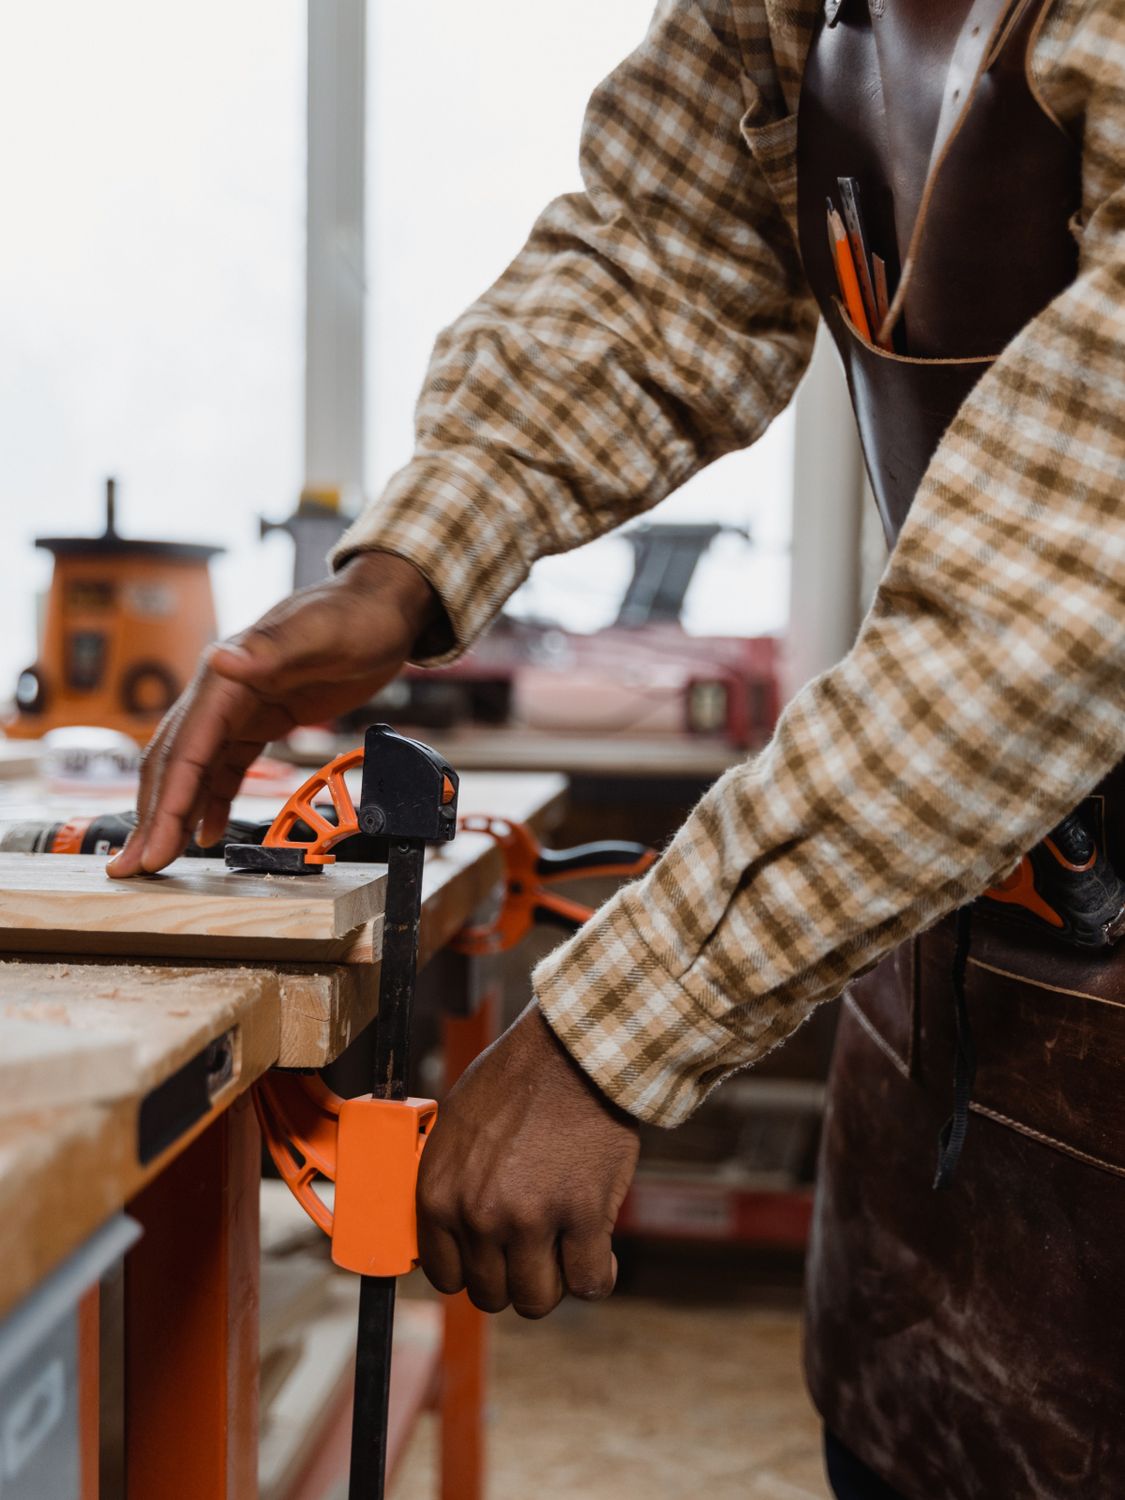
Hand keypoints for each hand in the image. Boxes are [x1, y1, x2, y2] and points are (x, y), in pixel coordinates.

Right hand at [107, 551, 439, 876]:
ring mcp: (240, 708)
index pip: (185, 751)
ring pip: (194, 769)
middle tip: (131, 869)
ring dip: (174, 814)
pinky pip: (225, 766)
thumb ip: (272, 649)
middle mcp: (222, 694)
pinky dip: (211, 799)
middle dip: (153, 819)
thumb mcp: (321, 634)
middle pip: (175, 764)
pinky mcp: (262, 718)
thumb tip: (221, 660)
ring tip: (156, 859)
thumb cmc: (355, 617)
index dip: (166, 805)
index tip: (152, 849)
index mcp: (227, 678)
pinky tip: (205, 832)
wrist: (382, 606)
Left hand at [417, 1002, 640, 1317]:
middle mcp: (477, 1213)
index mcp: (438, 1192)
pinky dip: (597, 1276)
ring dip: (555, 1283)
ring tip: (567, 1251)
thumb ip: (450, 1183)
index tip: (496, 1258)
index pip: (446, 1276)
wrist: (573, 1048)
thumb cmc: (517, 1079)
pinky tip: (601, 1254)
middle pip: (492, 1295)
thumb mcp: (456, 1127)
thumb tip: (454, 1233)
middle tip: (538, 1249)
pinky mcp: (583, 1215)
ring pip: (537, 1300)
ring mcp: (530, 1218)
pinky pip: (588, 1283)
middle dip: (516, 1278)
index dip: (475, 1271)